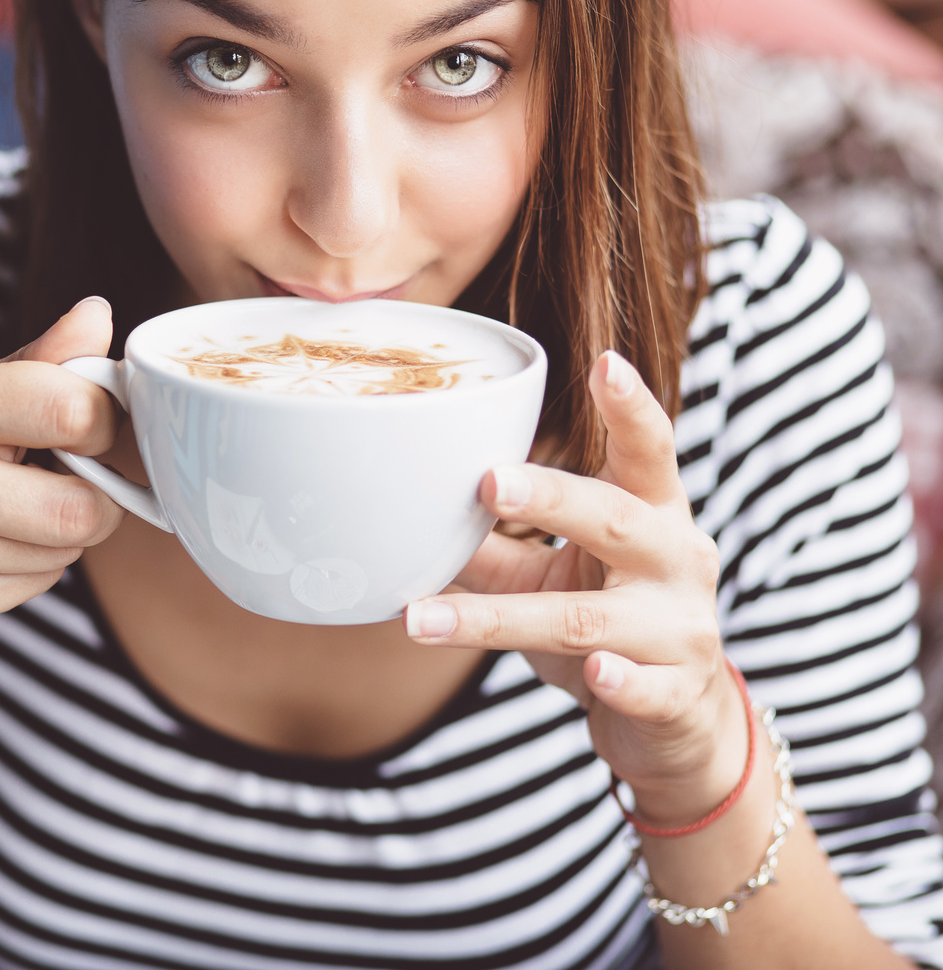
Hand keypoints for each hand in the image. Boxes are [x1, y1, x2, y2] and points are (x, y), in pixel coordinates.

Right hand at [0, 296, 124, 632]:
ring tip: (16, 506)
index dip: (104, 420)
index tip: (90, 422)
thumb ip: (41, 359)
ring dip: (62, 532)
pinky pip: (38, 586)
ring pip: (65, 552)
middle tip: (68, 477)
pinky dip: (33, 565)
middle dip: (96, 495)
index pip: (71, 411)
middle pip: (80, 508)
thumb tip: (99, 314)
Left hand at [404, 351, 744, 822]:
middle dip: (552, 498)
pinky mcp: (676, 692)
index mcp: (651, 513)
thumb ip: (491, 544)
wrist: (674, 724)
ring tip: (422, 620)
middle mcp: (676, 559)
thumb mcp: (549, 577)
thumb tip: (404, 511)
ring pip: (587, 617)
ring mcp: (680, 627)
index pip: (647, 451)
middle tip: (490, 479)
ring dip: (499, 619)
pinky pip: (642, 686)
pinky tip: (596, 673)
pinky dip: (617, 678)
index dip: (630, 408)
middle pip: (614, 519)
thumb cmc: (608, 626)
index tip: (604, 361)